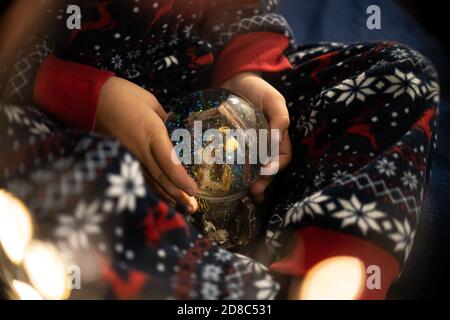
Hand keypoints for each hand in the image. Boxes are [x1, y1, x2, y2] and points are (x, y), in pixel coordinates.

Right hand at [96, 76, 197, 212]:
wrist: (91, 98)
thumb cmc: (125, 95)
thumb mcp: (152, 103)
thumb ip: (167, 121)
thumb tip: (178, 135)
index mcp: (151, 132)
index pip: (169, 162)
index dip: (181, 179)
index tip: (193, 190)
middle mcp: (140, 149)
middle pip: (161, 178)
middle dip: (178, 194)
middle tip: (193, 208)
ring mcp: (128, 156)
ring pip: (150, 182)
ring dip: (166, 196)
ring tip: (181, 207)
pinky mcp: (119, 158)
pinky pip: (138, 178)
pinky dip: (151, 190)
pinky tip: (160, 197)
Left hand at [222, 72, 291, 201]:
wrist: (235, 80)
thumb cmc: (258, 90)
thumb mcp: (273, 99)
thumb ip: (280, 116)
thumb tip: (279, 138)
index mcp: (277, 138)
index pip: (282, 158)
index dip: (276, 167)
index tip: (267, 172)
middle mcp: (264, 146)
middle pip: (268, 170)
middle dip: (264, 182)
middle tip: (254, 191)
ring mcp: (248, 148)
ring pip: (252, 171)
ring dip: (250, 184)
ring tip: (244, 194)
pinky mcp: (232, 147)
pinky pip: (234, 163)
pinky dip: (233, 175)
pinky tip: (226, 183)